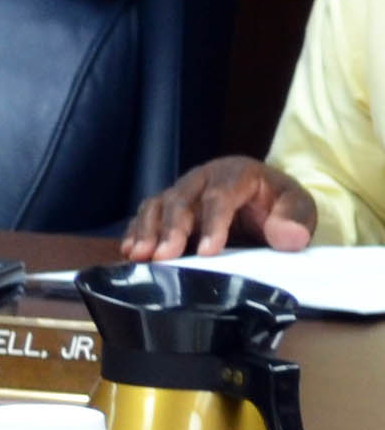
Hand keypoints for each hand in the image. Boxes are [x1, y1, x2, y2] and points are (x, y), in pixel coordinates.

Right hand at [121, 155, 315, 260]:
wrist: (266, 201)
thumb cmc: (280, 205)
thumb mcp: (300, 207)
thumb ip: (296, 220)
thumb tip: (286, 236)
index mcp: (236, 173)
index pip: (220, 196)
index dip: (212, 224)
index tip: (208, 252)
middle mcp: (202, 178)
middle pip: (180, 199)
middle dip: (170, 229)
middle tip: (162, 256)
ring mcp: (182, 192)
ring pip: (157, 205)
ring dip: (146, 231)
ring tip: (138, 256)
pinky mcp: (169, 207)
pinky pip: (146, 216)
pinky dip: (136, 233)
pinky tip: (130, 251)